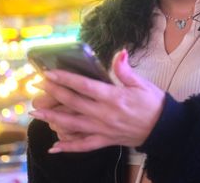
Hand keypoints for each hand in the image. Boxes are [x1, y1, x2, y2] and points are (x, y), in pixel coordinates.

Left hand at [29, 49, 164, 152]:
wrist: (164, 128)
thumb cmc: (153, 103)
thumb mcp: (142, 83)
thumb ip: (126, 70)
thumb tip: (119, 52)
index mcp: (113, 97)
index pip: (84, 86)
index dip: (65, 79)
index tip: (49, 73)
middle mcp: (104, 114)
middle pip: (73, 103)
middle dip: (53, 93)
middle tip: (36, 86)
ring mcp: (103, 129)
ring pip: (73, 125)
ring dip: (52, 119)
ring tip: (35, 114)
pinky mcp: (106, 140)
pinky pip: (84, 146)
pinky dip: (68, 148)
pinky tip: (54, 148)